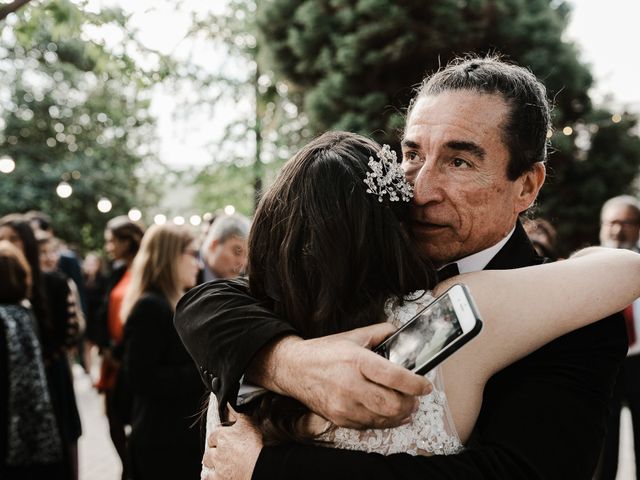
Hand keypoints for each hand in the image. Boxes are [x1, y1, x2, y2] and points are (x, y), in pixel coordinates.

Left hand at [202, 409, 262, 479]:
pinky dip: (209, 477)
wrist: (260, 466)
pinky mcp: (218, 479)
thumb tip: (228, 402)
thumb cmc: (256, 444)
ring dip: (211, 464)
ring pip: (207, 465)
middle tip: (221, 453)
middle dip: (213, 452)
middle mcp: (217, 452)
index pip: (213, 436)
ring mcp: (217, 467)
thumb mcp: (248, 423)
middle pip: (208, 452)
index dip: (217, 438)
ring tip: (218, 465)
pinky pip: (208, 478)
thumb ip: (236, 412)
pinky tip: (214, 475)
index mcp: (222, 436)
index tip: (221, 440)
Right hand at [251, 323, 431, 429]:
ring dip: (400, 415)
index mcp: (356, 360)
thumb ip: (380, 332)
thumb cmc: (324, 352)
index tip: (425, 385)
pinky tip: (388, 413)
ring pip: (382, 418)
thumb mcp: (353, 336)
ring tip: (406, 407)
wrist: (294, 368)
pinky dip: (383, 421)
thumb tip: (400, 333)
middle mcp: (350, 384)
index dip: (415, 384)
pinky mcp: (339, 418)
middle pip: (391, 404)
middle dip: (410, 403)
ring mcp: (343, 404)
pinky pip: (369, 425)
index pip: (394, 376)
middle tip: (416, 398)